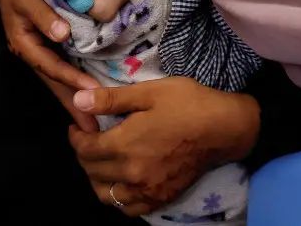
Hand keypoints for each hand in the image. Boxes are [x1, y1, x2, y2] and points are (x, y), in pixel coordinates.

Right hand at [0, 0, 98, 130]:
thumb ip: (43, 15)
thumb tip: (62, 36)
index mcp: (23, 42)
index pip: (51, 67)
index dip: (71, 82)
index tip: (92, 95)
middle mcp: (29, 48)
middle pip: (54, 81)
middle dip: (72, 104)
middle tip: (93, 130)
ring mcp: (37, 45)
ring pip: (57, 75)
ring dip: (73, 95)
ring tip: (93, 119)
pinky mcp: (45, 38)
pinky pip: (59, 63)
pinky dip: (72, 77)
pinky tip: (86, 88)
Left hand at [67, 77, 259, 216]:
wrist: (223, 128)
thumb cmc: (187, 104)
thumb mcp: (149, 92)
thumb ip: (111, 99)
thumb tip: (78, 100)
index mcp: (124, 144)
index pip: (84, 149)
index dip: (76, 136)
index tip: (79, 126)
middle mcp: (131, 172)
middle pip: (91, 172)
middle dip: (84, 155)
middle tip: (91, 139)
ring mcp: (146, 189)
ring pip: (106, 195)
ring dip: (97, 179)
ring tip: (104, 161)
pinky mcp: (160, 198)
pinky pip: (128, 209)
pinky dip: (118, 198)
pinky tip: (123, 181)